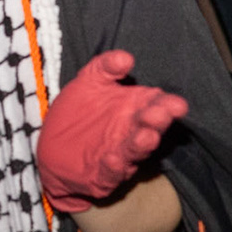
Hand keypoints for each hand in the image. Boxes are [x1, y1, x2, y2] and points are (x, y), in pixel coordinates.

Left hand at [38, 50, 187, 212]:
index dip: (167, 104)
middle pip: (150, 126)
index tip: (176, 103)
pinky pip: (111, 171)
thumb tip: (126, 57)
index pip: (157, 104)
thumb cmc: (78, 115)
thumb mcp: (88, 83)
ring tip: (147, 136)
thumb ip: (105, 67)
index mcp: (135, 108)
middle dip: (158, 120)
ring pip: (136, 150)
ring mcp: (120, 154)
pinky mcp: (103, 174)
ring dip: (142, 143)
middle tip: (161, 112)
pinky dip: (114, 167)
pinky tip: (113, 159)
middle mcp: (132, 131)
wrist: (55, 154)